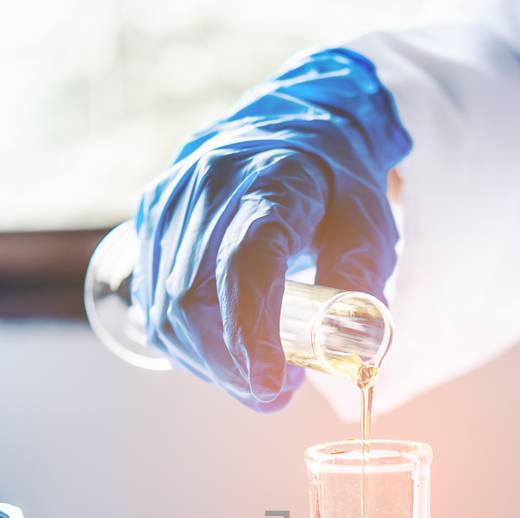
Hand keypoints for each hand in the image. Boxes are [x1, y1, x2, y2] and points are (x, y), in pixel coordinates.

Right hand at [131, 48, 410, 411]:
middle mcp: (209, 187)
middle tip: (274, 391)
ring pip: (166, 309)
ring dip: (209, 363)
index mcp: (272, 180)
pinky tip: (221, 355)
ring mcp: (171, 202)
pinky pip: (154, 302)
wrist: (289, 123)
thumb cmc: (336, 182)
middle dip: (231, 366)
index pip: (245, 265)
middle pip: (194, 299)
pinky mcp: (150, 219)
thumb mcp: (368, 224)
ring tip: (254, 375)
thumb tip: (354, 360)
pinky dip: (187, 344)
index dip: (252, 334)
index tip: (272, 387)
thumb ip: (361, 285)